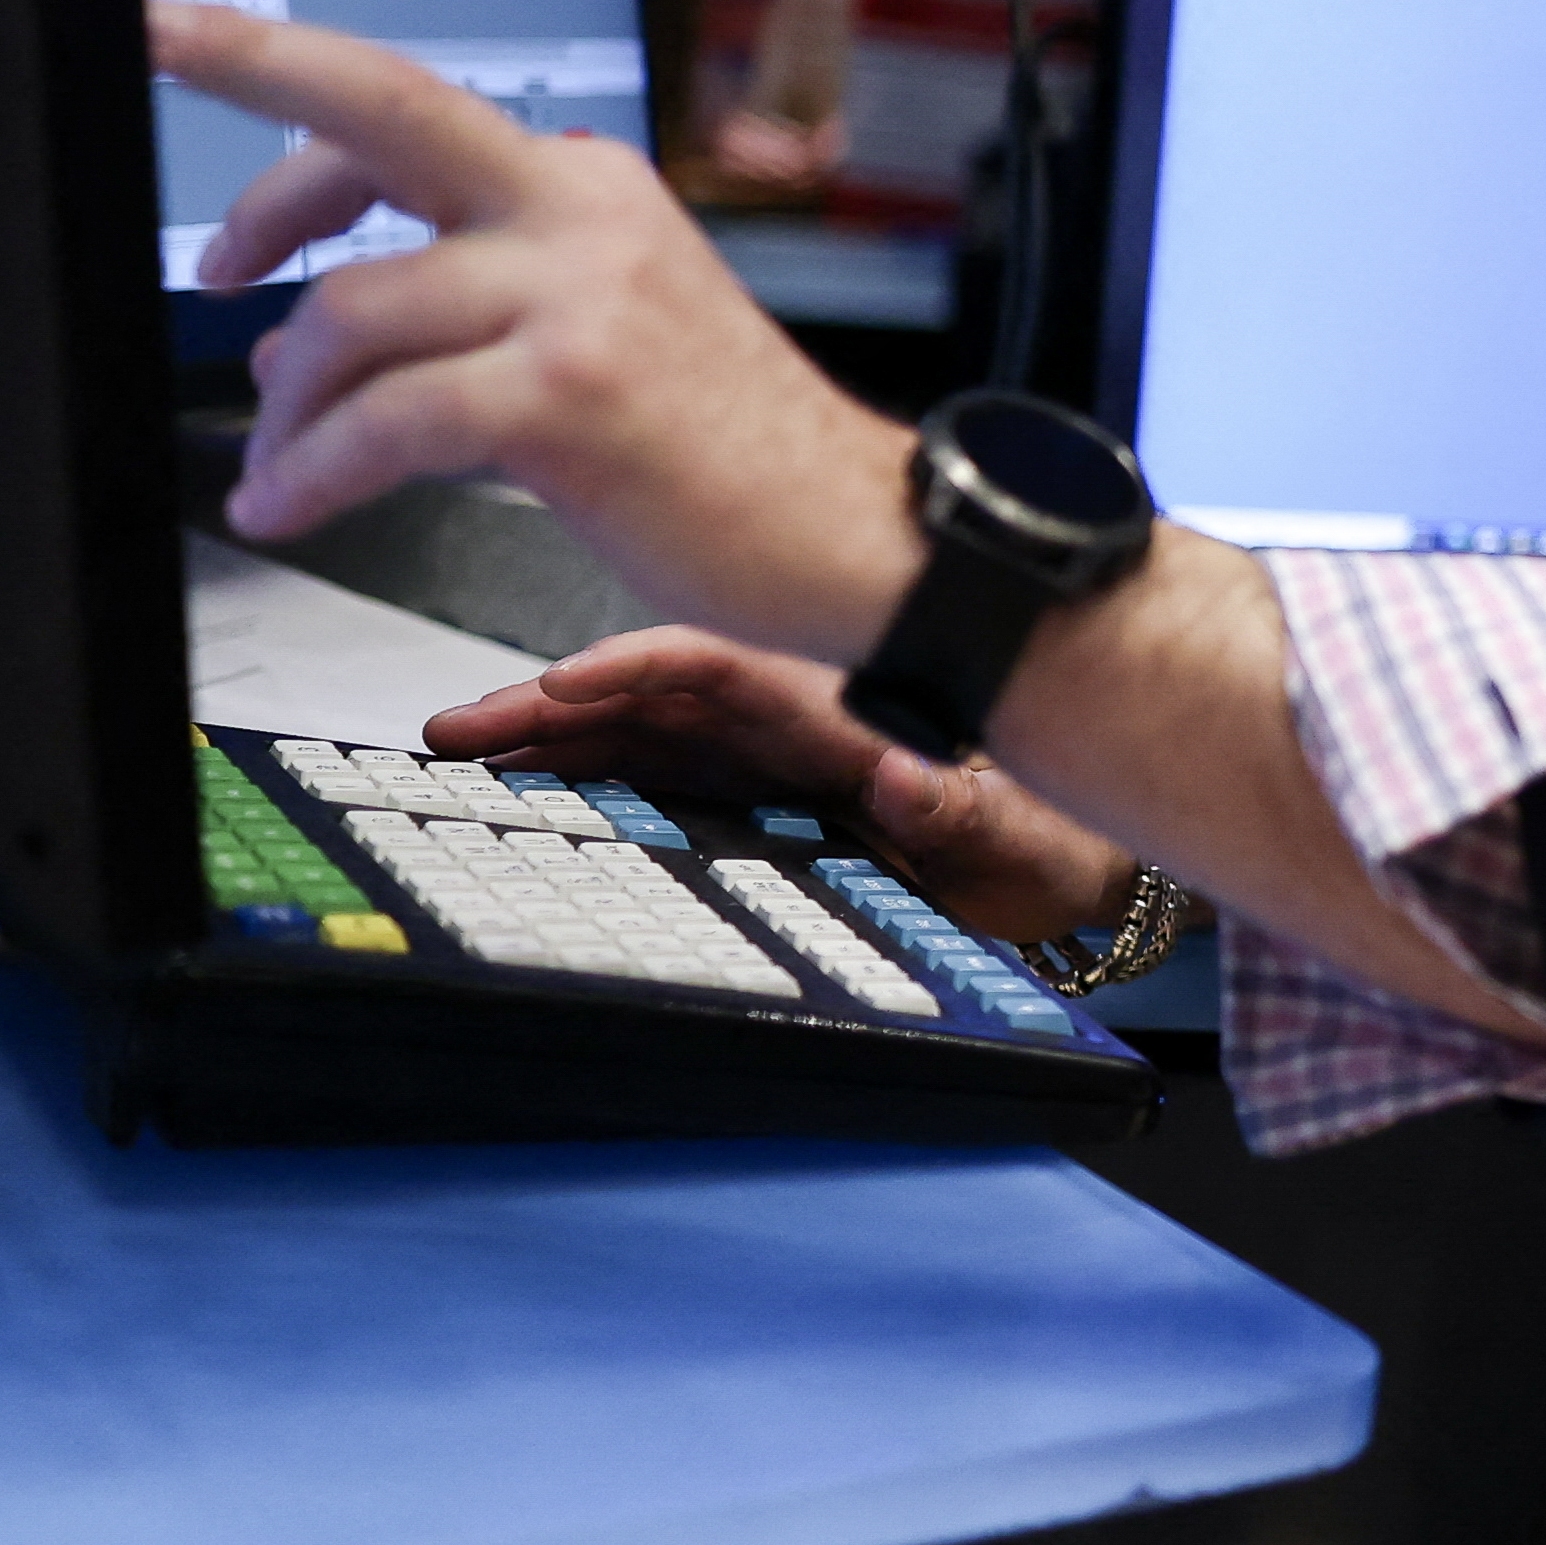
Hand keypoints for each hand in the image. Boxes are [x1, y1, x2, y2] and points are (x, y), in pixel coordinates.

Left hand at [156, 1, 924, 664]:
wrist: (855, 535)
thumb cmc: (732, 455)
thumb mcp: (601, 340)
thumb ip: (460, 313)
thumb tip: (300, 333)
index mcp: (586, 187)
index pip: (406, 106)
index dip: (281, 73)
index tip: (185, 36)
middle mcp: (581, 210)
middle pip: (379, 106)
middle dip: (243, 56)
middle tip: (149, 34)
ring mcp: (578, 295)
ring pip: (350, 311)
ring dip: (284, 407)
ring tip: (276, 470)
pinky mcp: (566, 393)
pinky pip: (383, 423)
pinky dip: (313, 472)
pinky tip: (291, 507)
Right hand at [428, 628, 1140, 947]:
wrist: (1086, 874)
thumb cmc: (1052, 836)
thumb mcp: (1009, 825)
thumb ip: (953, 804)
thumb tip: (909, 783)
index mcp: (843, 710)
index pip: (715, 670)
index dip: (629, 673)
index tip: (554, 688)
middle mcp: (798, 726)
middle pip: (650, 700)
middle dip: (550, 708)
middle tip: (459, 729)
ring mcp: (776, 764)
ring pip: (642, 739)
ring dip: (558, 743)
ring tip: (471, 753)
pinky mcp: (772, 807)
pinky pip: (666, 782)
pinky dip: (598, 781)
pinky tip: (540, 793)